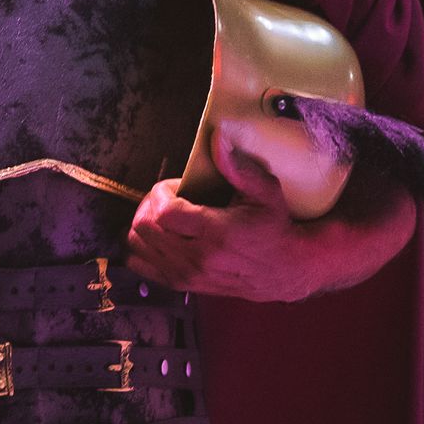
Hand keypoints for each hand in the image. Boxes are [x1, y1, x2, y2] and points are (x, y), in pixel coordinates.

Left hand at [126, 176, 318, 301]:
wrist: (285, 269)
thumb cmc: (275, 227)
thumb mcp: (265, 191)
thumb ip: (238, 167)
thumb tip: (218, 139)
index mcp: (217, 233)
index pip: (164, 213)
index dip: (161, 193)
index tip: (176, 186)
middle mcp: (198, 258)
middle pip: (144, 229)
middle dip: (150, 205)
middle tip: (169, 197)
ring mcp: (188, 275)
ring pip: (138, 247)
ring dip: (144, 225)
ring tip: (164, 215)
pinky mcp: (184, 285)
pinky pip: (142, 267)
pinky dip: (143, 248)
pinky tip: (160, 235)